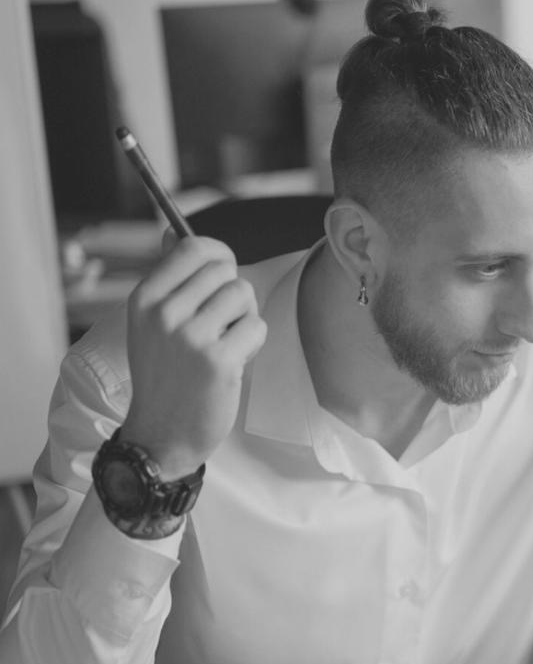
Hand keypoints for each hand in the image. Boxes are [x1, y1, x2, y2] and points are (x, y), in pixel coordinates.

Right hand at [120, 237, 266, 478]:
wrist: (162, 433)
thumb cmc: (165, 375)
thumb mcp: (151, 322)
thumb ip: (169, 279)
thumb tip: (173, 231)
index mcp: (145, 298)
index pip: (194, 248)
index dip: (220, 256)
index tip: (223, 274)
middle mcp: (164, 312)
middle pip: (226, 271)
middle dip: (234, 294)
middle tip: (222, 324)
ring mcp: (190, 336)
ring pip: (244, 295)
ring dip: (245, 319)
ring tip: (226, 343)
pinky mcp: (219, 360)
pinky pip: (257, 326)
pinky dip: (253, 343)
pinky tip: (233, 362)